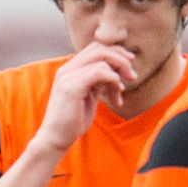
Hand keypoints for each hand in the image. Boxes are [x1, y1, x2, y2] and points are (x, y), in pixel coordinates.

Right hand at [29, 43, 134, 159]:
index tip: (130, 63)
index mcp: (70, 69)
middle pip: (100, 48)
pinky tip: (116, 97)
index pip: (95, 47)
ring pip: (101, 58)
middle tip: (132, 76)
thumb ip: (97, 81)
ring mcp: (67, 76)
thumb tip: (115, 71)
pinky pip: (99, 72)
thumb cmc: (73, 120)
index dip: (116, 51)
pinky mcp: (71, 87)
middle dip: (121, 58)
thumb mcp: (89, 95)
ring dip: (119, 73)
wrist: (55, 139)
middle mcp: (67, 68)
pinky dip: (113, 81)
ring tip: (122, 91)